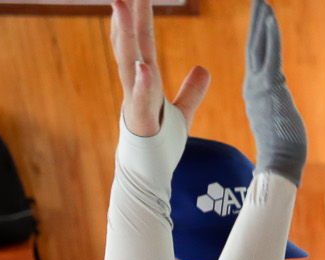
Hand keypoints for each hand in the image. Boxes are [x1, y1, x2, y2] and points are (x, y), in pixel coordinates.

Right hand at [111, 0, 209, 138]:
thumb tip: (203, 68)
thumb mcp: (182, 114)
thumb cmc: (160, 145)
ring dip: (124, 34)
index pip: (144, 41)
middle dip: (128, 15)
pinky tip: (144, 67)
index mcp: (146, 81)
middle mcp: (136, 86)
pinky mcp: (139, 123)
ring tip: (121, 5)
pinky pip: (140, 100)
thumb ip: (191, 91)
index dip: (142, 16)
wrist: (147, 178)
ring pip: (128, 62)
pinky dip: (142, 85)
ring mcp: (134, 102)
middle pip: (132, 44)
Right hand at [242, 0, 306, 182]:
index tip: (260, 20)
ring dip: (261, 22)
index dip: (256, 37)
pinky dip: (270, 36)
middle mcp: (252, 86)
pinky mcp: (271, 88)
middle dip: (255, 22)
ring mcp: (259, 86)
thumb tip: (279, 89)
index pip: (254, 59)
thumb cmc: (282, 149)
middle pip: (252, 46)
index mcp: (253, 93)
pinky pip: (271, 55)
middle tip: (258, 1)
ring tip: (263, 2)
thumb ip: (274, 99)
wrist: (278, 163)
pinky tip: (270, 19)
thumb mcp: (276, 118)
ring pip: (258, 46)